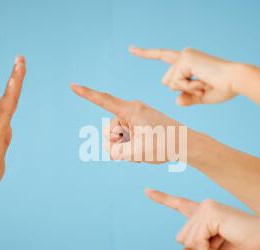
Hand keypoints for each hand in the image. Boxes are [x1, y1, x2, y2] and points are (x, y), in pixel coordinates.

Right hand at [0, 56, 25, 195]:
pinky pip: (6, 108)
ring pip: (8, 98)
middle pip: (8, 95)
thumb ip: (3, 142)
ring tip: (20, 63)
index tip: (19, 73)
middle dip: (15, 76)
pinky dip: (11, 93)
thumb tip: (6, 135)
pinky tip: (14, 81)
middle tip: (21, 59)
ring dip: (15, 80)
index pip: (8, 103)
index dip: (14, 88)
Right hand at [71, 84, 186, 163]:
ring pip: (117, 135)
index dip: (87, 94)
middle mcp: (132, 110)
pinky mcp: (140, 124)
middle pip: (109, 128)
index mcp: (132, 110)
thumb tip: (110, 149)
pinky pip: (126, 136)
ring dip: (125, 146)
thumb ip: (117, 152)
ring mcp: (136, 117)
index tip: (73, 85)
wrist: (187, 144)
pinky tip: (144, 150)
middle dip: (116, 142)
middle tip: (134, 149)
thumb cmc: (165, 145)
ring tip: (142, 150)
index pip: (104, 100)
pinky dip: (131, 145)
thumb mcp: (137, 153)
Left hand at [130, 46, 238, 104]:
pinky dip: (188, 87)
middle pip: (166, 82)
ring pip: (171, 83)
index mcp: (188, 61)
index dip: (145, 53)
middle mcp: (184, 54)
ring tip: (204, 84)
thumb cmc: (223, 88)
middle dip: (182, 90)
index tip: (130, 48)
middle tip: (202, 86)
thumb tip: (176, 100)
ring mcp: (184, 55)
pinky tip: (202, 82)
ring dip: (187, 89)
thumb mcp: (201, 96)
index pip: (162, 56)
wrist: (236, 81)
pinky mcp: (185, 59)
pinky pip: (176, 83)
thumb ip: (188, 98)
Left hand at [145, 189, 259, 249]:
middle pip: (181, 238)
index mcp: (203, 215)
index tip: (147, 190)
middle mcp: (202, 207)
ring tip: (225, 240)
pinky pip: (196, 240)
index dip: (162, 198)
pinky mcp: (210, 212)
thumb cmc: (244, 247)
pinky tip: (223, 238)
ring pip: (188, 240)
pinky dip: (208, 248)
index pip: (179, 205)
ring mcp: (205, 207)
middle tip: (223, 244)